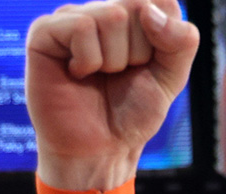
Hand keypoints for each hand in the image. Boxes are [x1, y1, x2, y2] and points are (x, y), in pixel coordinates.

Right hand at [25, 0, 199, 190]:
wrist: (100, 148)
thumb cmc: (131, 113)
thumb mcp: (170, 79)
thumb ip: (180, 42)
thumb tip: (148, 10)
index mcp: (132, 16)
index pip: (162, 2)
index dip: (163, 39)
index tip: (148, 65)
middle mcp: (101, 10)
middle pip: (137, 5)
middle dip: (139, 51)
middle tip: (121, 74)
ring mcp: (72, 18)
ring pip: (111, 15)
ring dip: (114, 60)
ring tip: (99, 76)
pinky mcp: (45, 31)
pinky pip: (81, 27)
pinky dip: (89, 60)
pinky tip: (78, 74)